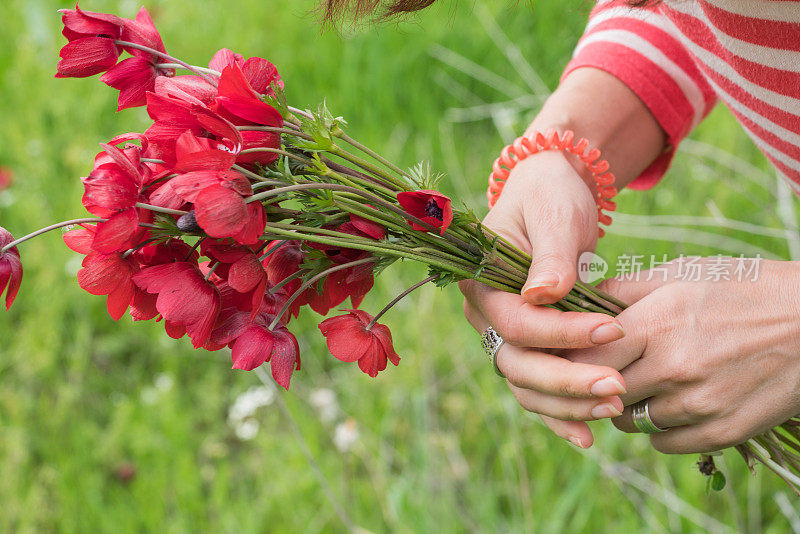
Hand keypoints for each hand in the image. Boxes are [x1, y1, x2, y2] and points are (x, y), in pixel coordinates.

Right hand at [460, 149, 627, 448]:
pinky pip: (537, 387)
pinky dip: (560, 412)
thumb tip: (544, 294)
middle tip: (617, 388)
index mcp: (482, 283)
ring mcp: (504, 334)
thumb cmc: (551, 196)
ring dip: (567, 404)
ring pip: (526, 384)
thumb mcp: (554, 214)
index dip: (563, 333)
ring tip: (615, 409)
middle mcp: (486, 316)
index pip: (518, 324)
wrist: (551, 193)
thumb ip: (551, 255)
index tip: (614, 328)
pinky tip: (589, 436)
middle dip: (567, 381)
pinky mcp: (527, 346)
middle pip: (517, 364)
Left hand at [567, 258, 799, 452]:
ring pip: (630, 421)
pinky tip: (669, 404)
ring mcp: (700, 405)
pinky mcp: (722, 432)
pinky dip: (658, 428)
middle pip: (602, 391)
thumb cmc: (743, 289)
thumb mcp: (682, 273)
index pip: (586, 354)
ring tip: (640, 383)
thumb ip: (624, 290)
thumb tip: (579, 299)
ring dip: (626, 406)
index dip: (571, 356)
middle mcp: (675, 367)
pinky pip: (663, 443)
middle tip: (599, 371)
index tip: (568, 354)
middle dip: (593, 383)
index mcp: (659, 323)